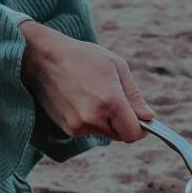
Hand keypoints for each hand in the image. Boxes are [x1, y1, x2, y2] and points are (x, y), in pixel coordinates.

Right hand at [19, 21, 153, 141]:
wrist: (42, 58)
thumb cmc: (82, 57)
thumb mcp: (117, 66)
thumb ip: (134, 96)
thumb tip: (148, 118)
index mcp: (110, 102)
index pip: (134, 133)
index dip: (141, 128)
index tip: (141, 118)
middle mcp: (94, 118)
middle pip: (121, 135)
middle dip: (123, 122)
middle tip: (114, 98)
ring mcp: (78, 126)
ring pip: (105, 133)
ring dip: (106, 121)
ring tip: (94, 95)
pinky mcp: (67, 129)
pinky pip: (89, 131)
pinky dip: (91, 120)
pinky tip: (81, 100)